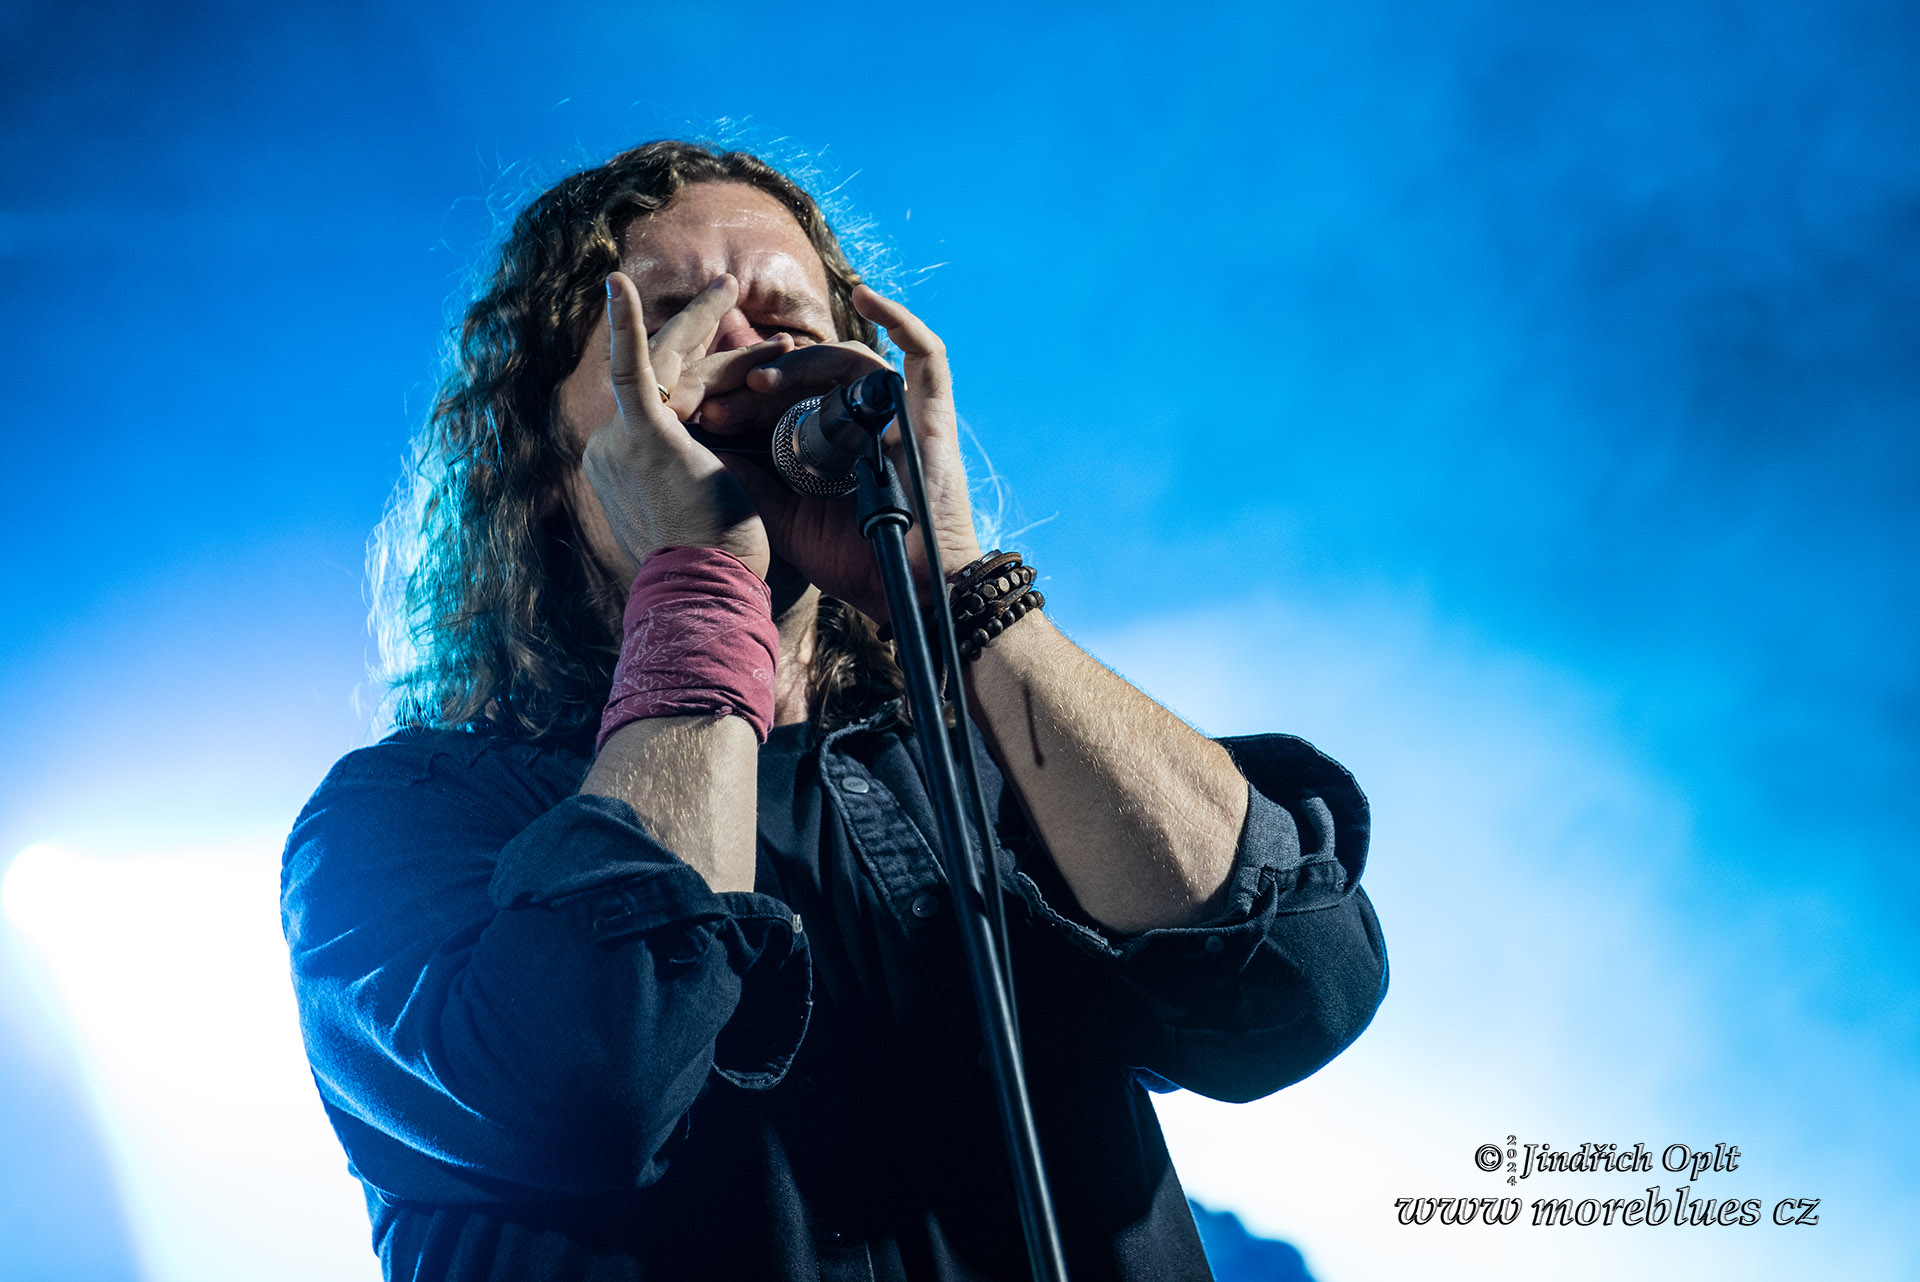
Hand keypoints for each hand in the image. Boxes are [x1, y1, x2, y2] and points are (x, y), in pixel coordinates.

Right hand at [579, 272, 781, 582]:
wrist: (706, 587)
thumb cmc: (721, 559)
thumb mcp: (712, 500)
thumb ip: (708, 462)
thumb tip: (729, 445)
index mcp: (627, 464)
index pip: (671, 399)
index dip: (710, 372)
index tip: (737, 355)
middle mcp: (614, 446)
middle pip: (667, 374)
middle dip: (700, 329)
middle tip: (727, 290)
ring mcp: (623, 439)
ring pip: (674, 367)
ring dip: (706, 324)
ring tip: (729, 286)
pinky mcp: (643, 434)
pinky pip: (633, 371)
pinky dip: (627, 327)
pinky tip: (618, 284)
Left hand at [714, 287, 983, 621]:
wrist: (906, 589)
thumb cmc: (851, 557)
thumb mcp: (780, 512)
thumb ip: (746, 475)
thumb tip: (696, 442)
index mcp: (831, 434)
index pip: (782, 393)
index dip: (740, 397)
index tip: (700, 413)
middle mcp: (865, 413)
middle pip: (808, 371)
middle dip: (756, 381)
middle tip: (715, 399)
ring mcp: (899, 409)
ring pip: (847, 359)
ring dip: (802, 362)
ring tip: (761, 378)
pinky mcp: (932, 411)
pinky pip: (924, 352)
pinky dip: (900, 318)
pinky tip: (866, 296)